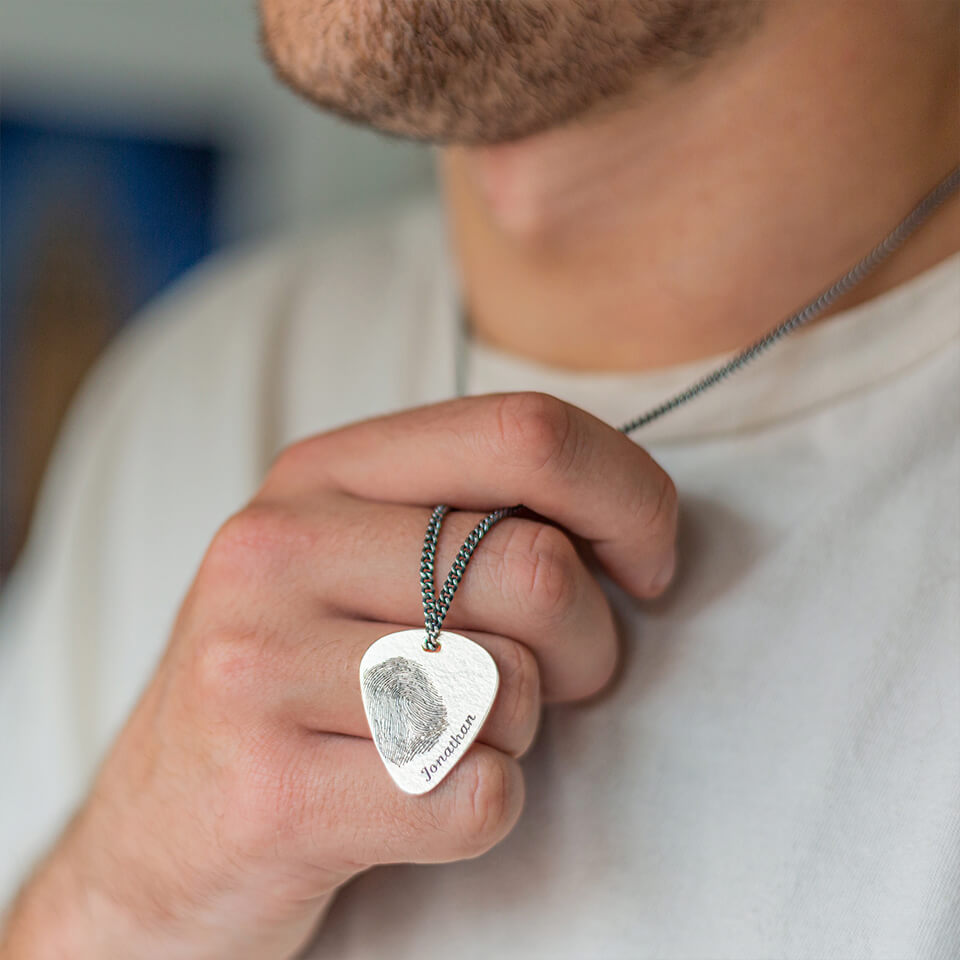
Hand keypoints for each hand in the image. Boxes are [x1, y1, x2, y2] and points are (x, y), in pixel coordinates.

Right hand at [1, 392, 677, 959]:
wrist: (160, 835)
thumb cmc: (300, 682)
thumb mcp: (358, 561)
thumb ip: (472, 514)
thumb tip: (629, 517)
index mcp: (320, 473)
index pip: (524, 432)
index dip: (630, 497)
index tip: (649, 567)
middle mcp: (278, 548)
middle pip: (538, 570)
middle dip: (592, 644)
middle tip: (559, 680)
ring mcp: (260, 667)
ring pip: (512, 689)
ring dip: (522, 730)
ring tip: (455, 734)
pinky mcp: (273, 793)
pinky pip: (476, 796)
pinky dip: (484, 810)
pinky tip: (417, 800)